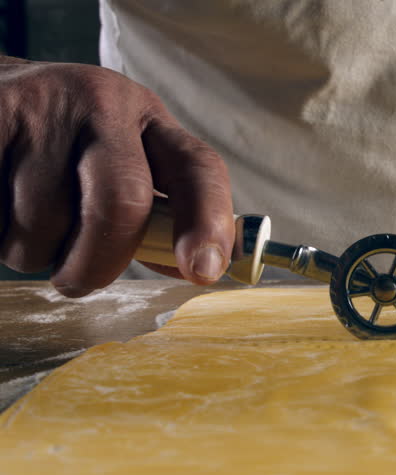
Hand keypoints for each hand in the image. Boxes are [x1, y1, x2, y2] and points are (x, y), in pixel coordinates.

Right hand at [0, 57, 233, 296]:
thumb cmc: (58, 149)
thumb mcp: (116, 160)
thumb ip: (154, 213)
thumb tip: (195, 268)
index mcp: (146, 117)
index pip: (197, 167)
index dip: (208, 221)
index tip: (203, 270)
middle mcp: (100, 103)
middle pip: (121, 205)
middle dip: (99, 263)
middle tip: (77, 280)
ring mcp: (39, 109)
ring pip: (40, 225)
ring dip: (30, 250)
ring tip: (18, 217)